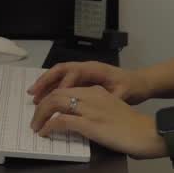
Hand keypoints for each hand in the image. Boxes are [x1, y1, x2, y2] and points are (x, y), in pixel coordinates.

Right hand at [27, 61, 151, 105]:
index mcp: (95, 69)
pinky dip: (52, 87)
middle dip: (45, 81)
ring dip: (46, 84)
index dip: (61, 85)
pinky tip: (45, 98)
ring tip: (33, 96)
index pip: (73, 73)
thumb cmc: (132, 87)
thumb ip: (109, 97)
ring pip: (60, 74)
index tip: (52, 99)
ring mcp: (84, 72)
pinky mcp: (83, 79)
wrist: (140, 83)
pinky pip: (64, 80)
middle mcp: (87, 68)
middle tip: (33, 94)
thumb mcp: (123, 94)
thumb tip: (96, 104)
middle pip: (61, 70)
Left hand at [31, 86, 165, 159]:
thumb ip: (100, 110)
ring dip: (41, 115)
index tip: (44, 106)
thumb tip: (85, 121)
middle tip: (35, 119)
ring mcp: (90, 109)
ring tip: (36, 126)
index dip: (52, 96)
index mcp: (98, 92)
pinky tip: (45, 133)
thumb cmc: (135, 127)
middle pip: (58, 93)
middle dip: (42, 105)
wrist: (148, 133)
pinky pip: (61, 121)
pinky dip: (49, 126)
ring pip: (55, 103)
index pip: (68, 87)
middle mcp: (92, 96)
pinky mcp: (89, 124)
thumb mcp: (115, 111)